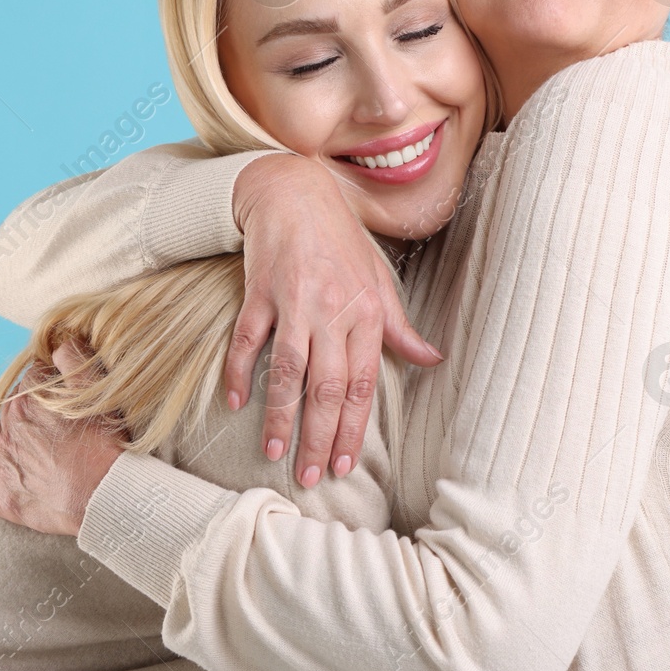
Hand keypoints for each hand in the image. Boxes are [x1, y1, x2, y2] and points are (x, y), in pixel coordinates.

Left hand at [0, 343, 125, 536]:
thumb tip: (59, 344)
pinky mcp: (6, 499)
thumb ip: (75, 361)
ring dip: (1, 437)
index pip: (33, 378)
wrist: (102, 495)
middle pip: (13, 408)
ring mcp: (5, 467)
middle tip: (51, 413)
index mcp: (28, 402)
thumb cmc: (104, 444)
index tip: (62, 385)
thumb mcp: (96, 393)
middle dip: (29, 406)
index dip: (49, 378)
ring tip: (15, 438)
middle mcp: (9, 431)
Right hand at [227, 154, 442, 488]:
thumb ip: (400, 327)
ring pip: (290, 371)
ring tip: (276, 455)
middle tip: (311, 477)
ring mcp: (295, 301)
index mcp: (367, 314)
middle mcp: (334, 311)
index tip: (344, 464)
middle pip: (327, 388)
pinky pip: (248, 339)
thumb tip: (433, 359)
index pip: (363, 385)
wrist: (295, 193)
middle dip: (320, 438)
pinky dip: (241, 373)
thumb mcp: (380, 281)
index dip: (353, 428)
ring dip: (282, 417)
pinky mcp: (260, 291)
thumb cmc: (341, 242)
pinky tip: (236, 404)